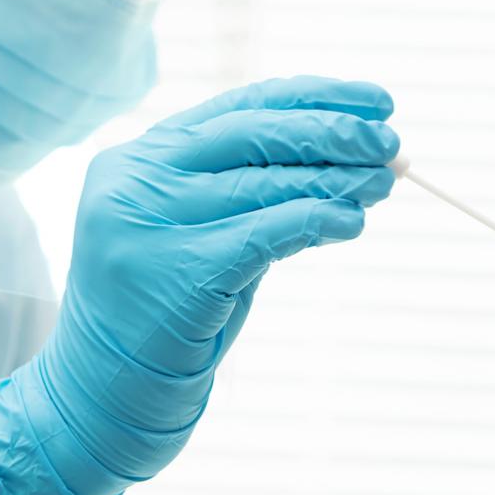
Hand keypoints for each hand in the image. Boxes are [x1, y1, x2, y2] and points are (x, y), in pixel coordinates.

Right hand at [0, 76, 397, 494]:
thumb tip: (356, 160)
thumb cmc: (167, 315)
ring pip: (263, 183)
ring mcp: (146, 223)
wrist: (101, 397)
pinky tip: (351, 221)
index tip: (377, 101)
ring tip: (385, 182)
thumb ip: (254, 192)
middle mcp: (133, 180)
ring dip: (336, 180)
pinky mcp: (173, 270)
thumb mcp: (201, 234)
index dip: (315, 97)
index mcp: (138, 158)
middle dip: (332, 133)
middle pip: (252, 134)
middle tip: (392, 142)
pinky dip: (315, 220)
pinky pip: (263, 233)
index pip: (240, 105)